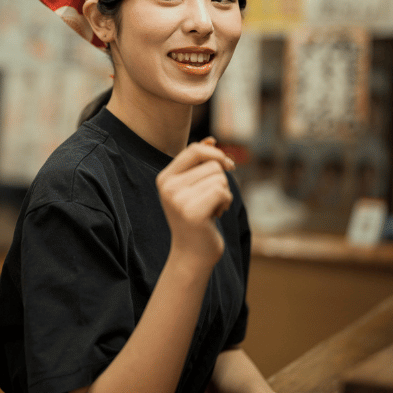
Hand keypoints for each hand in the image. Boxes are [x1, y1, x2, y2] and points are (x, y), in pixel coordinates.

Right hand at [155, 137, 234, 266]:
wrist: (192, 253)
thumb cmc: (197, 217)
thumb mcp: (193, 187)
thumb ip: (200, 164)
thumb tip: (211, 139)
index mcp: (164, 178)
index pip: (194, 149)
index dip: (215, 153)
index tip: (227, 165)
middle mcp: (167, 186)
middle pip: (212, 164)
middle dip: (221, 180)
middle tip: (212, 200)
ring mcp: (178, 199)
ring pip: (219, 178)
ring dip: (224, 193)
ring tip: (212, 208)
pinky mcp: (192, 212)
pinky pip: (222, 191)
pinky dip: (226, 202)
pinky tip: (216, 214)